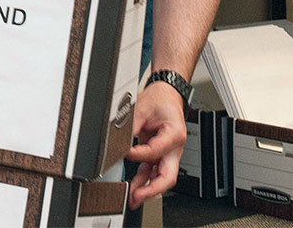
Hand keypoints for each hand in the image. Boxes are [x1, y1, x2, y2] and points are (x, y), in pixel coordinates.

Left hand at [125, 80, 186, 207]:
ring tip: (132, 198)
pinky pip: (153, 171)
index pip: (155, 151)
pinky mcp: (160, 155)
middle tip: (136, 196)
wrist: (166, 96)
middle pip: (168, 176)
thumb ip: (131, 125)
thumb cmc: (160, 100)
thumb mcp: (142, 107)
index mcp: (174, 134)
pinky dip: (144, 181)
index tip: (124, 154)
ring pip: (161, 178)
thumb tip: (118, 141)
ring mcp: (168, 154)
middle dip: (152, 189)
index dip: (138, 155)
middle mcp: (174, 148)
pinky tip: (134, 188)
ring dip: (147, 189)